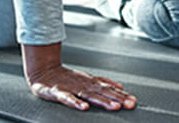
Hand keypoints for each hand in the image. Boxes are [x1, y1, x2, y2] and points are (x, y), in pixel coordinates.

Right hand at [22, 43, 136, 110]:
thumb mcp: (87, 79)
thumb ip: (103, 82)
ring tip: (114, 107)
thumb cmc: (66, 77)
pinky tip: (84, 108)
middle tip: (130, 104)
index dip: (122, 95)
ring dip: (102, 101)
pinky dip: (76, 103)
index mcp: (91, 83)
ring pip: (89, 96)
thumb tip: (120, 86)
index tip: (134, 101)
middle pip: (103, 93)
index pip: (109, 89)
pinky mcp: (58, 92)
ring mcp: (72, 88)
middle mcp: (84, 85)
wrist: (44, 71)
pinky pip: (67, 99)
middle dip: (117, 99)